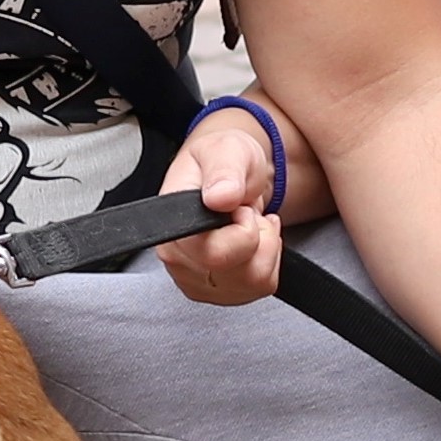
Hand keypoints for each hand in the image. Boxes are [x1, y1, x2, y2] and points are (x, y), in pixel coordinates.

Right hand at [154, 103, 287, 308]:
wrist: (229, 175)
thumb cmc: (223, 161)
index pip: (211, 253)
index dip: (240, 231)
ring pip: (254, 283)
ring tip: (251, 222)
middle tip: (246, 210)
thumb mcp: (226, 149)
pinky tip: (255, 238)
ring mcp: (196, 280)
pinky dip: (268, 261)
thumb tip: (220, 197)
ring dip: (266, 248)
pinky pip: (261, 288)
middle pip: (237, 274)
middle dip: (258, 236)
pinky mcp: (218, 291)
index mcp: (172, 225)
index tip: (241, 207)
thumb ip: (224, 170)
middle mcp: (177, 260)